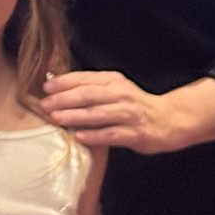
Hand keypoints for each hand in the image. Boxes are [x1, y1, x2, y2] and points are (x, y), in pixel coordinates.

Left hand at [42, 71, 214, 154]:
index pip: (85, 79)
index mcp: (114, 81)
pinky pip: (111, 134)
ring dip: (75, 115)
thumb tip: (57, 86)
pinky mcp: (135, 133)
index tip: (45, 87)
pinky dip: (94, 135)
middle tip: (45, 104)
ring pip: (98, 114)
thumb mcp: (115, 90)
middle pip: (88, 94)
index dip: (64, 82)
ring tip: (56, 117)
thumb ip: (92, 88)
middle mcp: (121, 95)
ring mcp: (129, 114)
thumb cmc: (134, 105)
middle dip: (64, 99)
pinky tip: (79, 136)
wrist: (169, 119)